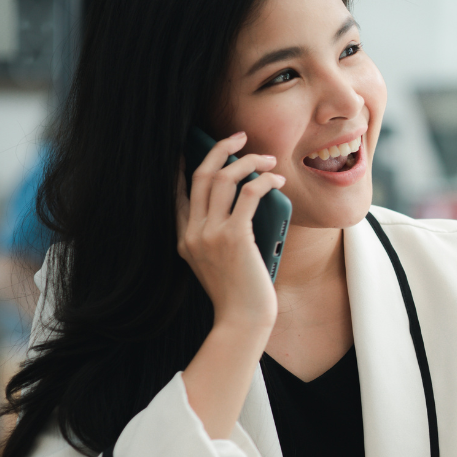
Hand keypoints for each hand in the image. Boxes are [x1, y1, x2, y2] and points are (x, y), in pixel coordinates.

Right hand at [175, 131, 286, 331]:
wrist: (243, 321)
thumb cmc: (240, 294)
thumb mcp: (221, 261)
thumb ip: (223, 233)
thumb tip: (247, 198)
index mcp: (184, 239)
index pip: (178, 193)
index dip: (186, 166)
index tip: (194, 148)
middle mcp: (192, 233)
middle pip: (200, 176)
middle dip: (219, 149)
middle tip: (238, 136)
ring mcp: (210, 234)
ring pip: (223, 179)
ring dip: (248, 161)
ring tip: (267, 158)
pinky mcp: (234, 237)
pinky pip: (249, 194)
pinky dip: (265, 180)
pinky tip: (278, 180)